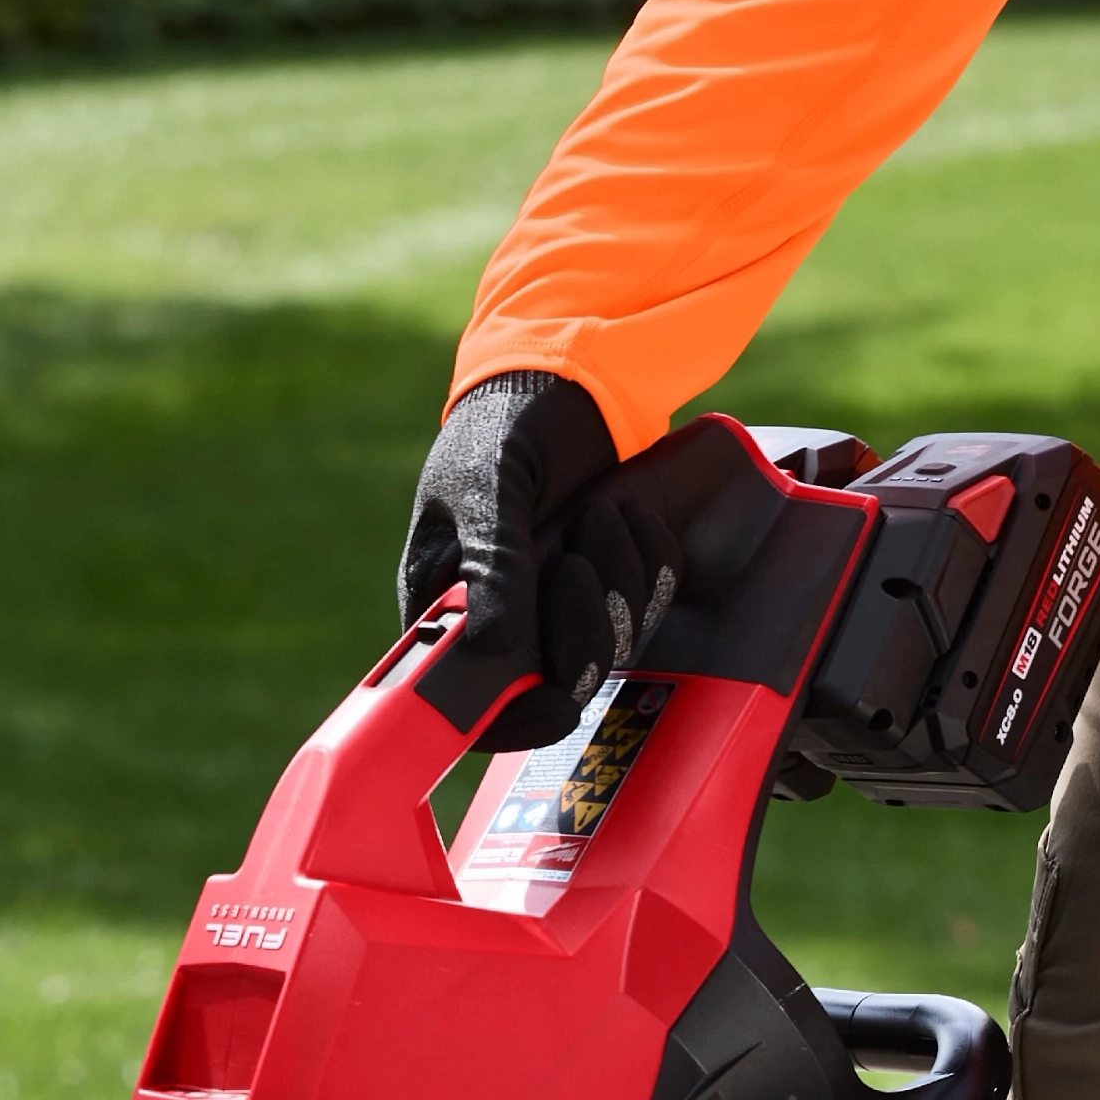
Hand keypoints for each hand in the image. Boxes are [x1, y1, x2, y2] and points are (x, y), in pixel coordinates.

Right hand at [399, 373, 679, 752]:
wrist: (560, 380)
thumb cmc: (500, 428)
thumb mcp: (487, 484)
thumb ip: (493, 560)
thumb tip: (493, 644)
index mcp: (447, 611)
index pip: (472, 707)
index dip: (514, 719)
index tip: (556, 695)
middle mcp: (505, 620)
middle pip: (560, 684)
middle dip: (586, 628)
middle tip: (581, 562)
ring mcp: (563, 602)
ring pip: (614, 643)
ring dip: (622, 580)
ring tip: (603, 512)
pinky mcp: (614, 577)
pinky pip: (651, 600)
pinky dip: (651, 558)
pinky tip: (632, 514)